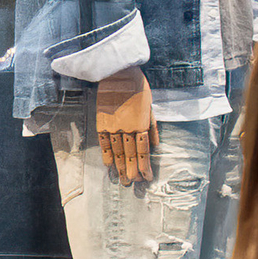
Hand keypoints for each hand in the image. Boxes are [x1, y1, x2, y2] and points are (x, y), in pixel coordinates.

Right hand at [96, 68, 156, 186]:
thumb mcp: (151, 106)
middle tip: (133, 184)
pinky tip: (109, 165)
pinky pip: (104, 142)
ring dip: (120, 167)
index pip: (143, 151)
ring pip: (117, 152)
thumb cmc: (138, 88)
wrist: (118, 74)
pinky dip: (106, 154)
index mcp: (141, 124)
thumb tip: (155, 144)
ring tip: (123, 179)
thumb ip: (153, 126)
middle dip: (132, 171)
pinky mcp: (102, 123)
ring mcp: (113, 127)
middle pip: (130, 155)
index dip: (145, 166)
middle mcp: (127, 129)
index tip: (146, 178)